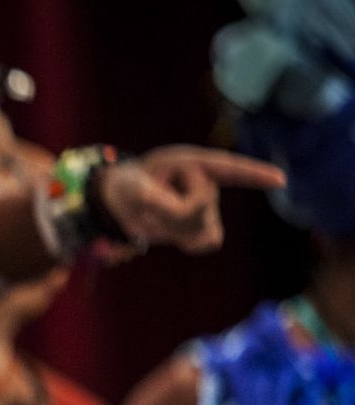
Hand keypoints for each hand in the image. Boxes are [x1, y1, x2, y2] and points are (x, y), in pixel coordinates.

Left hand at [98, 146, 283, 254]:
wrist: (123, 201)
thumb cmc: (129, 186)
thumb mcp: (135, 191)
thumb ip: (164, 204)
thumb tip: (196, 217)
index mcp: (190, 161)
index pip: (228, 168)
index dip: (254, 174)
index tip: (280, 180)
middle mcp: (206, 180)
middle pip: (199, 208)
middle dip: (168, 213)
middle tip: (147, 204)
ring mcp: (209, 204)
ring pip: (201, 229)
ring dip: (173, 230)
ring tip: (159, 216)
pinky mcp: (207, 226)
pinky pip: (206, 243)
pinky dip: (186, 242)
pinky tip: (173, 231)